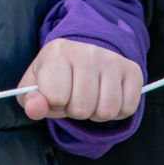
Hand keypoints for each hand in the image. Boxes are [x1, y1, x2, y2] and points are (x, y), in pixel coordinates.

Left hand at [17, 39, 141, 122]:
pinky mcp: (132, 70)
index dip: (54, 104)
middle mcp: (87, 52)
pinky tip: (107, 96)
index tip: (55, 94)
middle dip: (76, 110)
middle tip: (75, 96)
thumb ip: (31, 100)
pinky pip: (127, 108)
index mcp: (58, 52)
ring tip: (91, 97)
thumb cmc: (57, 74)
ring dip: (96, 113)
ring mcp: (112, 60)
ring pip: (106, 111)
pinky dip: (117, 111)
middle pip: (82, 108)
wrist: (85, 51)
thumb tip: (35, 110)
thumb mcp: (36, 84)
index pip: (55, 98)